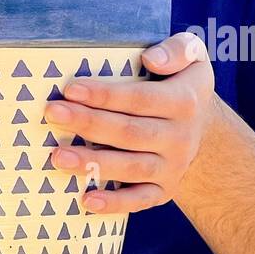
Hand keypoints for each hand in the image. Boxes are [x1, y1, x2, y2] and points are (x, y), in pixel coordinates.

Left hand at [42, 31, 216, 214]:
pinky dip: (115, 203)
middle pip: (130, 133)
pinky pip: (140, 200)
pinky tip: (86, 200)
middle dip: (89, 123)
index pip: (140, 99)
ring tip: (57, 157)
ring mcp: (173, 167)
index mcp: (184, 101)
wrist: (202, 127)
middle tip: (52, 113)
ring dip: (94, 164)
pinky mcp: (165, 190)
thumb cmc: (181, 81)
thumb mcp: (192, 55)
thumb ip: (177, 49)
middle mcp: (180, 137)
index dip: (105, 95)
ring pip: (131, 167)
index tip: (71, 89)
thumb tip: (151, 59)